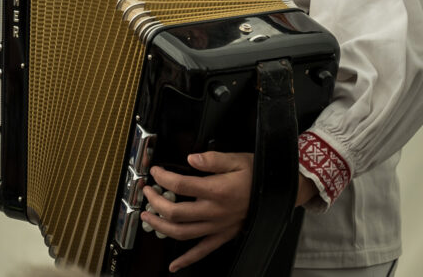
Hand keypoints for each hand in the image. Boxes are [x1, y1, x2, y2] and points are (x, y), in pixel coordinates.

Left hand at [140, 151, 253, 272]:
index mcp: (216, 190)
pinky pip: (201, 251)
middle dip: (155, 203)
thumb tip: (191, 158)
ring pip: (183, 233)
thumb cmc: (256, 175)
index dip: (163, 177)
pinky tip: (174, 264)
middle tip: (147, 193)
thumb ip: (211, 159)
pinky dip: (186, 260)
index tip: (156, 172)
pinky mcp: (222, 236)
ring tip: (149, 218)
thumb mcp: (236, 159)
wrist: (276, 193)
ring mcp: (217, 227)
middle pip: (175, 212)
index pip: (181, 185)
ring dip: (161, 227)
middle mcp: (214, 211)